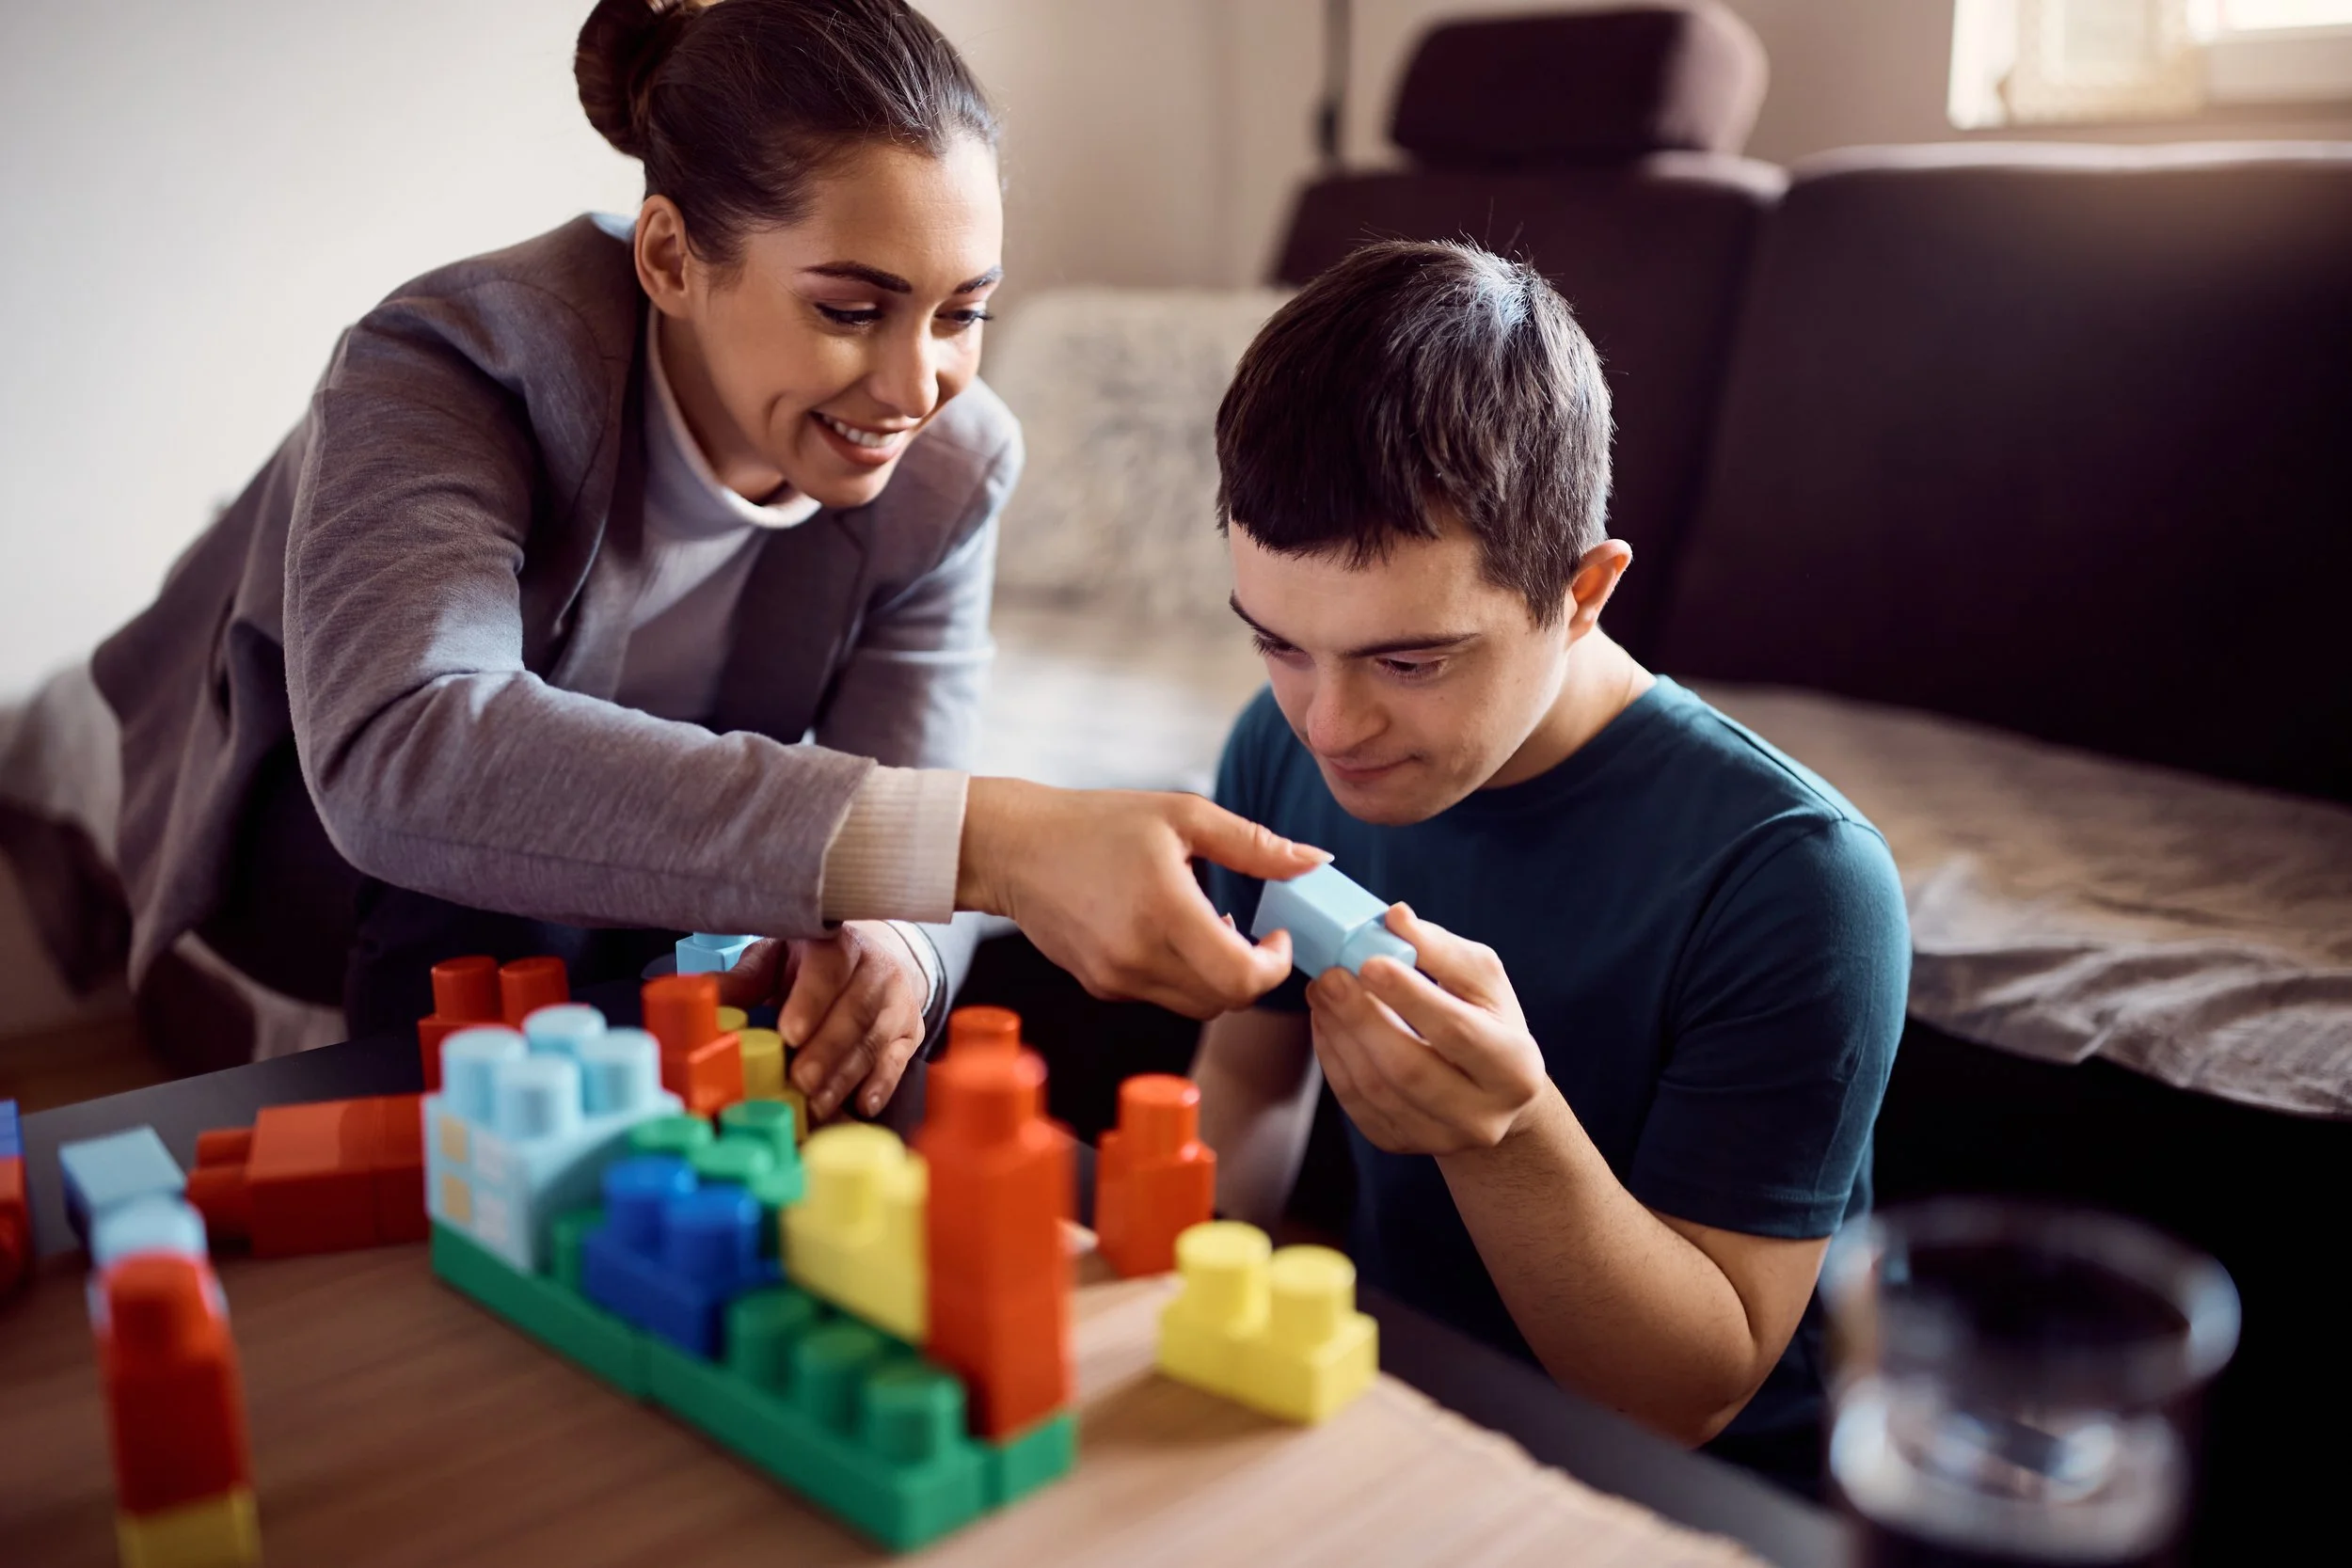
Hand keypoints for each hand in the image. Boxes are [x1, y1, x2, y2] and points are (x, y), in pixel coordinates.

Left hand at [718, 921, 927, 1120]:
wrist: (876, 963)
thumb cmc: (813, 965)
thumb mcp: (777, 960)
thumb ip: (746, 981)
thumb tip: (705, 998)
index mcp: (838, 943)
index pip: (830, 966)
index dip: (812, 999)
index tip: (790, 1032)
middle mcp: (877, 968)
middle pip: (856, 1011)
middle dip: (827, 1050)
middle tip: (801, 1081)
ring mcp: (899, 1002)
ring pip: (875, 1041)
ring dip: (845, 1076)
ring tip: (818, 1104)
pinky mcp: (911, 1033)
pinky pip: (899, 1061)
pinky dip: (881, 1085)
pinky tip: (862, 1105)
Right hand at [955, 777, 1327, 1018]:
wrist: (1013, 848)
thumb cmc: (1098, 822)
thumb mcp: (1182, 815)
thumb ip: (1255, 844)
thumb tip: (1317, 862)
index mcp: (1164, 912)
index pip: (1242, 978)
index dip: (1276, 965)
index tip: (1280, 935)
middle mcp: (1138, 957)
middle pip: (1226, 1001)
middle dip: (1253, 972)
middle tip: (1254, 932)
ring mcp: (1116, 979)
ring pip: (1197, 1005)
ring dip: (1219, 976)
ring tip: (1210, 927)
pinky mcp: (1101, 986)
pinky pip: (1162, 997)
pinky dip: (1183, 975)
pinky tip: (1169, 932)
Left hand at [1305, 905, 1554, 1155]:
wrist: (1489, 1092)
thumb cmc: (1487, 1020)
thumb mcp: (1483, 980)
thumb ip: (1441, 949)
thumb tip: (1396, 917)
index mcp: (1514, 1068)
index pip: (1457, 1032)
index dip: (1410, 997)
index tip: (1369, 962)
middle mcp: (1481, 1116)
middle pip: (1409, 1070)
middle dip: (1361, 1018)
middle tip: (1328, 976)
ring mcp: (1439, 1138)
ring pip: (1376, 1090)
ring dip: (1339, 1036)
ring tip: (1321, 992)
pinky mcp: (1401, 1144)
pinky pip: (1357, 1104)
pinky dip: (1333, 1060)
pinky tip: (1325, 1023)